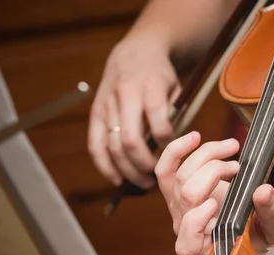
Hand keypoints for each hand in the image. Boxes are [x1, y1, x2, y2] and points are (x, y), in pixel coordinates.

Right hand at [88, 36, 180, 187]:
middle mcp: (125, 94)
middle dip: (144, 164)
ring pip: (112, 146)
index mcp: (151, 85)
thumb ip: (176, 116)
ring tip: (144, 184)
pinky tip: (117, 180)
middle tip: (158, 177)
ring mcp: (107, 104)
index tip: (175, 152)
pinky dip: (105, 166)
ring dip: (128, 170)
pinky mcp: (96, 113)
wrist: (135, 52)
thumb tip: (176, 149)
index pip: (158, 120)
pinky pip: (95, 144)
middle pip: (130, 139)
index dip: (168, 142)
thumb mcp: (178, 88)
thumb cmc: (161, 76)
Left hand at [155, 131, 273, 254]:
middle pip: (185, 195)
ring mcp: (179, 209)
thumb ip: (271, 211)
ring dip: (205, 155)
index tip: (215, 204)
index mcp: (206, 249)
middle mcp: (186, 230)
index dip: (197, 219)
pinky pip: (166, 170)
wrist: (261, 222)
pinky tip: (196, 138)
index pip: (188, 241)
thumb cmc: (267, 230)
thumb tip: (263, 192)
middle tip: (239, 167)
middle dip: (212, 172)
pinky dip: (178, 150)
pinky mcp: (177, 191)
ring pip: (177, 176)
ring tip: (231, 147)